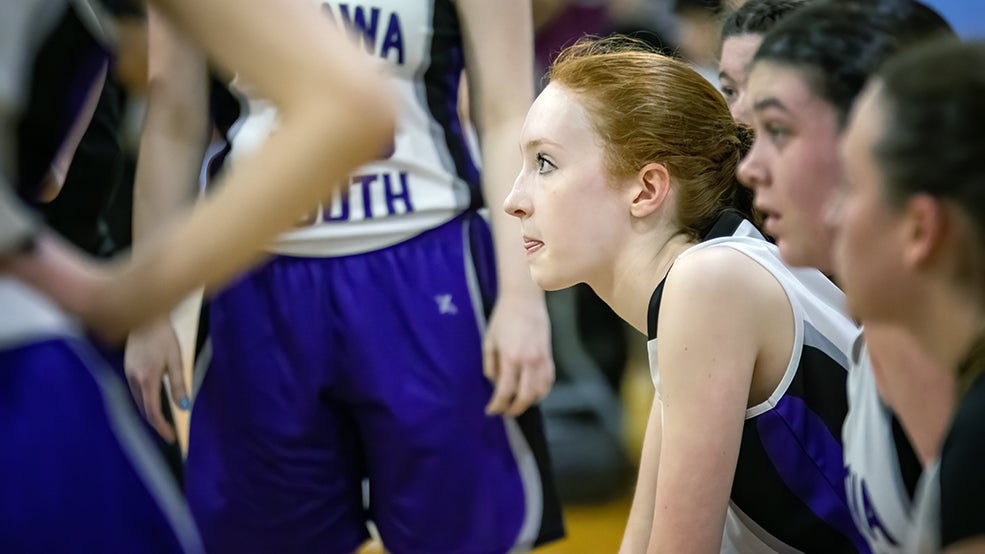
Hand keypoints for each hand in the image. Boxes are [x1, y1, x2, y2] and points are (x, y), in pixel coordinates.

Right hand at [124, 318, 187, 441]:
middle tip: (169, 433)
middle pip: (143, 409)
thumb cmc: (163, 337)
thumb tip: (183, 407)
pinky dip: (145, 401)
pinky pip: (135, 391)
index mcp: (146, 379)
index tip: (172, 437)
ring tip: (164, 422)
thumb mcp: (175, 360)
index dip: (162, 427)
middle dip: (156, 423)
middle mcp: (133, 379)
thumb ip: (178, 384)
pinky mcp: (127, 368)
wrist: (144, 317)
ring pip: (138, 401)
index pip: (152, 411)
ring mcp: (128, 374)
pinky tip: (154, 402)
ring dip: (150, 413)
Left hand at [483, 291, 554, 415]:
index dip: (497, 405)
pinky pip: (548, 381)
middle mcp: (528, 361)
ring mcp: (542, 359)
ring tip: (516, 402)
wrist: (524, 300)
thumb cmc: (503, 318)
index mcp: (510, 358)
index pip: (505, 391)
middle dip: (513, 409)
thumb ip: (490, 366)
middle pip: (525, 397)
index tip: (491, 410)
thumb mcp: (489, 342)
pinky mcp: (549, 356)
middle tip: (504, 412)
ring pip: (539, 392)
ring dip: (528, 402)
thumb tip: (495, 384)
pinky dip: (541, 391)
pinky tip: (532, 392)